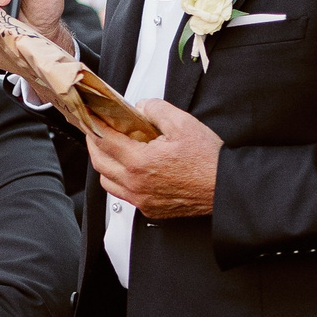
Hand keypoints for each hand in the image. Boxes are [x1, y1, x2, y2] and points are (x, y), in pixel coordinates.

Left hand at [87, 100, 220, 219]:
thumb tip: (141, 107)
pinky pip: (124, 196)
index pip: (104, 140)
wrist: (225, 188)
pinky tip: (129, 170)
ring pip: (107, 183)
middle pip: (99, 162)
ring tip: (110, 149)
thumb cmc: (208, 160)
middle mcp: (136, 184)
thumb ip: (155, 109)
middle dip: (93, 143)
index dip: (94, 125)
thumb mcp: (182, 123)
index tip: (91, 116)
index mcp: (139, 162)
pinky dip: (119, 181)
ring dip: (104, 164)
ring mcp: (142, 199)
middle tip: (96, 129)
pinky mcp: (151, 209)